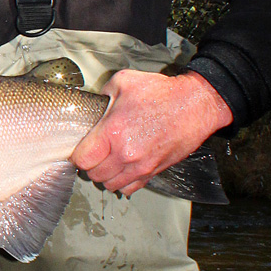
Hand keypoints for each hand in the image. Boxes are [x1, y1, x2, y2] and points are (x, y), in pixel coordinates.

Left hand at [70, 69, 232, 195]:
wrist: (194, 105)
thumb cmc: (162, 93)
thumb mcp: (123, 82)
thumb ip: (102, 95)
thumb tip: (93, 105)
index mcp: (113, 132)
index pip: (82, 159)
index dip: (76, 154)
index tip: (78, 149)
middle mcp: (126, 154)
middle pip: (94, 174)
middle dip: (89, 165)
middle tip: (92, 153)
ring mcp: (141, 166)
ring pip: (110, 185)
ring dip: (104, 175)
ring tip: (106, 162)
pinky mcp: (154, 171)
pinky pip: (130, 188)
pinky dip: (122, 183)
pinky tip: (121, 169)